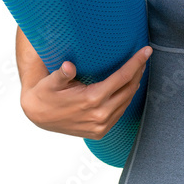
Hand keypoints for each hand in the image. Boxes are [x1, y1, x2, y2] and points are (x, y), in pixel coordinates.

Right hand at [19, 46, 150, 139]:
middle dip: (138, 71)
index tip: (146, 51)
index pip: (122, 78)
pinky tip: (126, 88)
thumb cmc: (44, 94)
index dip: (136, 63)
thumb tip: (68, 66)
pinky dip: (126, 99)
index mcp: (91, 100)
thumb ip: (61, 74)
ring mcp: (101, 126)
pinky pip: (120, 113)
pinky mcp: (99, 132)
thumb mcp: (49, 82)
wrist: (37, 116)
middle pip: (129, 89)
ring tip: (137, 70)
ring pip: (127, 102)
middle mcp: (99, 115)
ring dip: (134, 85)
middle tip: (143, 57)